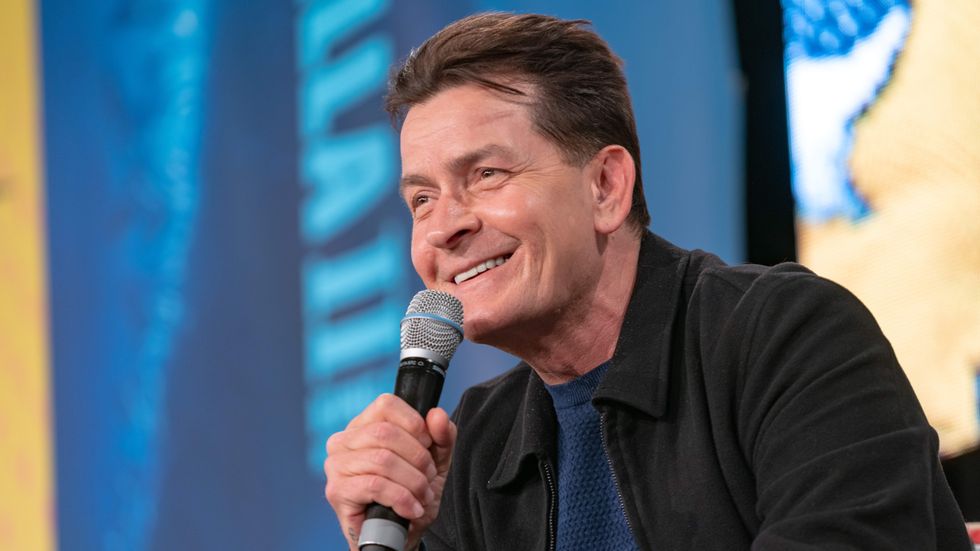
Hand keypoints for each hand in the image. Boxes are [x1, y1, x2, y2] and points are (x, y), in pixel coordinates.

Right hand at [325, 393, 456, 549]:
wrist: (399, 536)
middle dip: (418, 458)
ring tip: (422, 495)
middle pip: (386, 432)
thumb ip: (442, 436)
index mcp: (364, 426)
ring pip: (382, 460)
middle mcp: (344, 441)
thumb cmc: (412, 494)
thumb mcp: (436, 461)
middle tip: (428, 477)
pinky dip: (402, 498)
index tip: (428, 445)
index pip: (386, 404)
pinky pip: (375, 485)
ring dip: (413, 481)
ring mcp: (336, 465)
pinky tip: (411, 509)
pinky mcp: (336, 491)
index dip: (414, 423)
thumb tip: (437, 415)